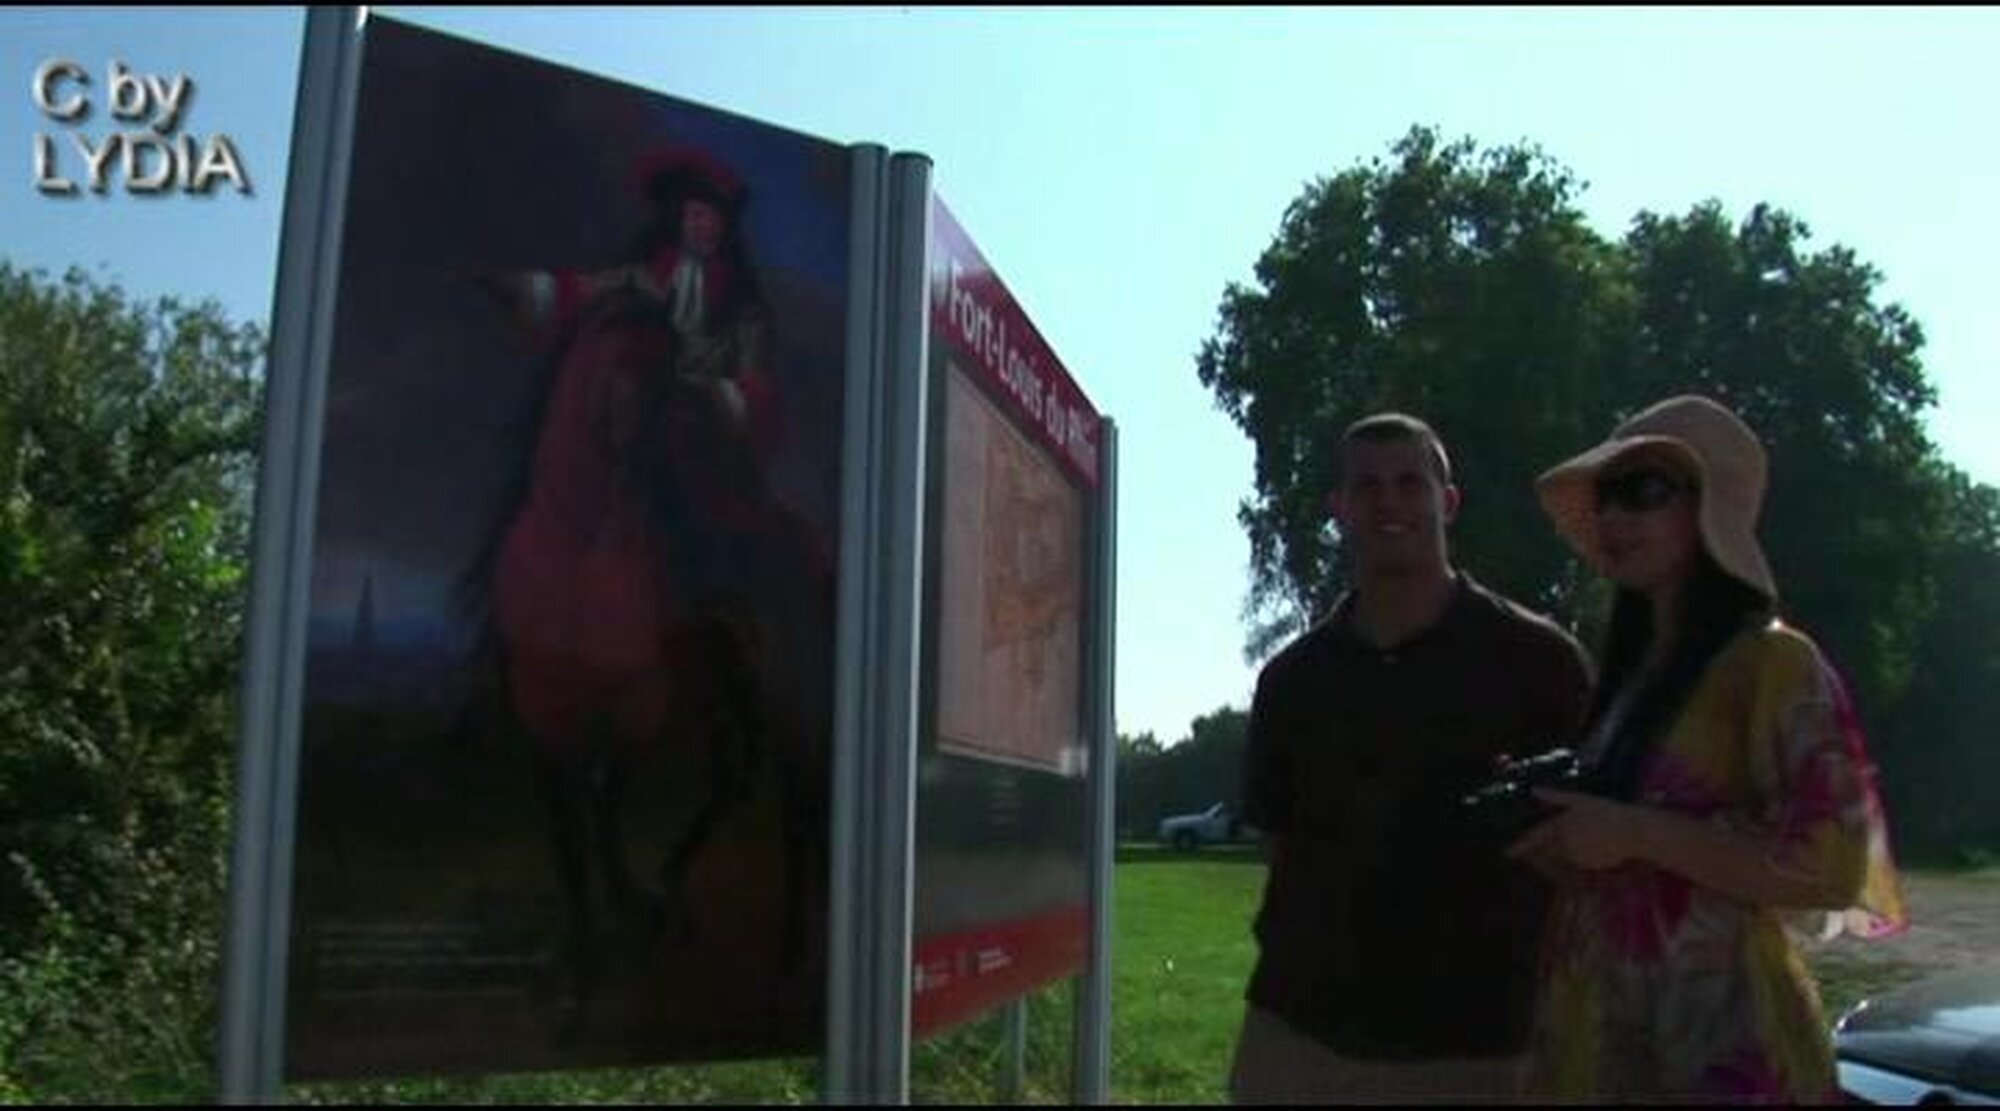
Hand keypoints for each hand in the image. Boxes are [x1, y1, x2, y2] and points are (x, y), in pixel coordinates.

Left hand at [1505, 788, 1649, 871]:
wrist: (1633, 831)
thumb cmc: (1607, 811)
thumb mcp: (1580, 799)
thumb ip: (1555, 797)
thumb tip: (1534, 790)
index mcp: (1562, 825)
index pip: (1536, 837)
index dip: (1520, 845)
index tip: (1507, 852)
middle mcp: (1567, 844)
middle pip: (1547, 851)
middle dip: (1539, 854)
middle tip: (1537, 852)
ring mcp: (1578, 857)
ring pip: (1563, 857)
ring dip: (1560, 855)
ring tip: (1572, 846)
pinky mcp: (1590, 866)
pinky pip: (1578, 864)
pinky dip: (1578, 858)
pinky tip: (1589, 848)